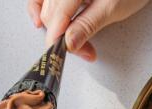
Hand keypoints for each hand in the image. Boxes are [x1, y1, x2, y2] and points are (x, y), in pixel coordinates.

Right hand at [28, 0, 149, 60]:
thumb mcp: (112, 8)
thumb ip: (88, 25)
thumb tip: (69, 43)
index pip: (58, 16)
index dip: (58, 39)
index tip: (60, 56)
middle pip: (51, 14)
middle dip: (63, 36)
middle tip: (84, 50)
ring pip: (46, 8)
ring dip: (55, 27)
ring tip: (74, 40)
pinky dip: (39, 10)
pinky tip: (39, 22)